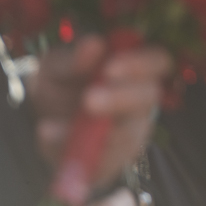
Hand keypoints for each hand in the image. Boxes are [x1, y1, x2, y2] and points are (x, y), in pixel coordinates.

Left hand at [27, 35, 172, 188]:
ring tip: (62, 124)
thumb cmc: (60, 88)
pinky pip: (101, 161)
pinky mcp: (111, 161)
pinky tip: (47, 134)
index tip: (109, 68)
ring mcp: (129, 134)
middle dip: (121, 98)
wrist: (52, 130)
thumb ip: (72, 58)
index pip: (158, 61)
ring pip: (130, 133)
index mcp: (136, 70)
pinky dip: (71, 150)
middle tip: (89, 100)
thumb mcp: (55, 68)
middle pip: (149, 96)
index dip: (140, 63)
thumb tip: (95, 44)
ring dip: (101, 132)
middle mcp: (141, 102)